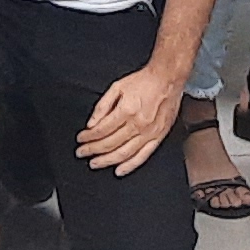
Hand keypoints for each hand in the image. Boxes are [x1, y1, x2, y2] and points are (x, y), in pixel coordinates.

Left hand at [77, 57, 188, 175]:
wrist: (168, 79)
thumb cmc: (144, 81)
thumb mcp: (117, 87)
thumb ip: (102, 106)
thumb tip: (91, 124)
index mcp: (127, 111)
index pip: (102, 130)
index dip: (88, 137)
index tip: (81, 139)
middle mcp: (138, 124)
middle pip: (110, 144)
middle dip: (93, 150)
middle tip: (82, 153)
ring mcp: (149, 133)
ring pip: (124, 153)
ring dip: (106, 160)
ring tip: (95, 163)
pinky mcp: (158, 137)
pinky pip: (143, 156)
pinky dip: (129, 166)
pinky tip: (119, 170)